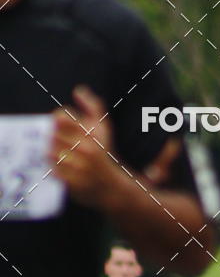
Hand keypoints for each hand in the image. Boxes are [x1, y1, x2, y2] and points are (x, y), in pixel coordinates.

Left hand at [51, 86, 119, 207]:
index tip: (62, 125)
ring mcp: (79, 169)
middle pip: (52, 135)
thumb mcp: (102, 128)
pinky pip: (52, 170)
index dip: (58, 120)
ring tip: (60, 153)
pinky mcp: (73, 183)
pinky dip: (54, 168)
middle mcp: (85, 151)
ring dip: (52, 152)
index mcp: (90, 135)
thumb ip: (92, 106)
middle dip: (54, 137)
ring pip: (50, 153)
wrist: (111, 187)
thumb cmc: (104, 153)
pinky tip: (62, 167)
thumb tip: (79, 90)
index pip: (59, 118)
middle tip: (60, 141)